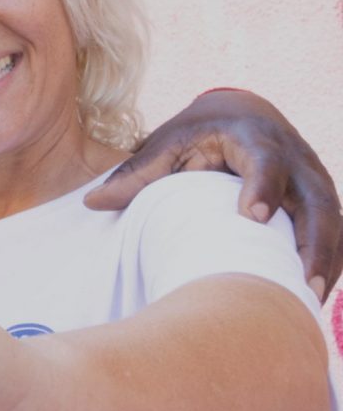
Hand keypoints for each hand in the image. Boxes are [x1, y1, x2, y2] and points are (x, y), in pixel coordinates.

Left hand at [84, 89, 341, 300]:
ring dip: (325, 260)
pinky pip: (334, 234)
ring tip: (308, 299)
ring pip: (332, 221)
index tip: (253, 217)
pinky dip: (329, 263)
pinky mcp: (320, 200)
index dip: (264, 186)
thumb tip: (91, 202)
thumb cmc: (199, 131)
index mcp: (255, 137)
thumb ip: (135, 173)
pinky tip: (311, 297)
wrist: (243, 112)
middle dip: (312, 241)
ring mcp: (314, 179)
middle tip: (299, 282)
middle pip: (316, 199)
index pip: (267, 161)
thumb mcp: (166, 143)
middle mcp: (295, 157)